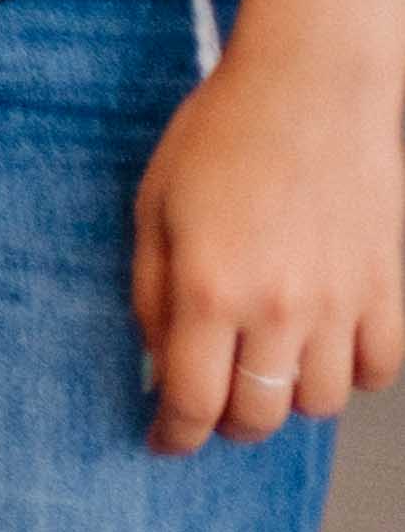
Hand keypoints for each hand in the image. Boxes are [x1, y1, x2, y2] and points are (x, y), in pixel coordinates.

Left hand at [131, 40, 404, 452]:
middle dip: (228, 423)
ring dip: (289, 398)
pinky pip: (378, 373)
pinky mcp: (387, 292)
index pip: (192, 401)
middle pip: (258, 416)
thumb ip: (151, 293)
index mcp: (209, 287)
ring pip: (320, 405)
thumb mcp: (154, 207)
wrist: (310, 89)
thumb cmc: (220, 136)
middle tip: (214, 402)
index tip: (165, 442)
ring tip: (269, 364)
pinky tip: (325, 347)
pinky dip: (352, 375)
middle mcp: (277, 308)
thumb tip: (157, 361)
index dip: (175, 435)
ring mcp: (339, 304)